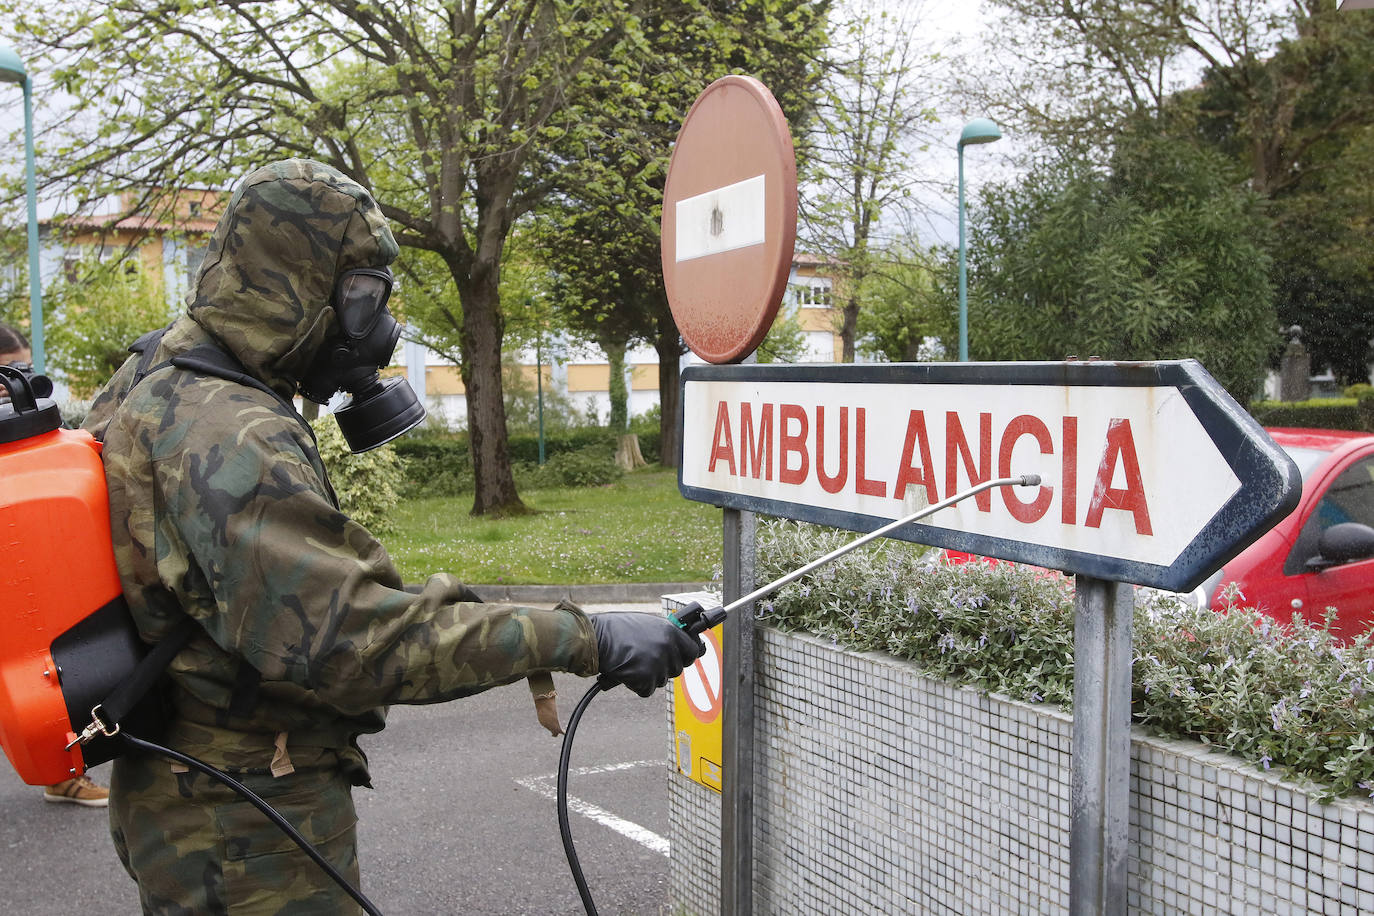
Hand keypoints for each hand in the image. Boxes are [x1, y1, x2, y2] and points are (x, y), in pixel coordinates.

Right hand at [590, 612, 705, 697]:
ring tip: (632, 662)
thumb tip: (681, 643)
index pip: (694, 650)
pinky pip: (647, 690)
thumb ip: (665, 633)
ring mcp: (657, 664)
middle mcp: (667, 647)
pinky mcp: (644, 678)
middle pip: (677, 668)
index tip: (681, 657)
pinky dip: (637, 685)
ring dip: (649, 676)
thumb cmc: (615, 629)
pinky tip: (626, 672)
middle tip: (646, 660)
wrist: (594, 638)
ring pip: (661, 680)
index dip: (686, 655)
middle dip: (664, 667)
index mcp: (670, 631)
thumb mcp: (646, 623)